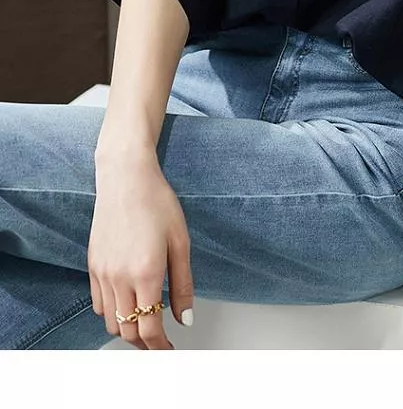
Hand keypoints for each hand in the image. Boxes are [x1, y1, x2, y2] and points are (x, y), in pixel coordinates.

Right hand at [88, 150, 193, 348]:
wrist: (126, 178)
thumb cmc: (157, 202)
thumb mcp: (180, 242)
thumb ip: (182, 284)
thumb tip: (184, 318)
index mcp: (146, 273)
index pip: (149, 328)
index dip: (160, 346)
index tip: (169, 350)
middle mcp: (119, 277)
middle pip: (128, 331)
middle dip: (145, 343)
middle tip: (160, 341)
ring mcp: (102, 273)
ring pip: (110, 322)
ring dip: (128, 329)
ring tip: (145, 323)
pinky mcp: (92, 265)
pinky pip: (98, 304)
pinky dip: (112, 313)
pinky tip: (127, 303)